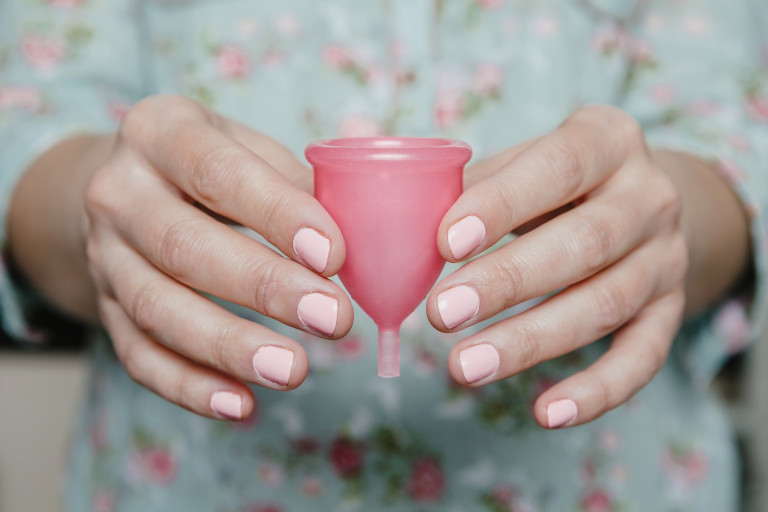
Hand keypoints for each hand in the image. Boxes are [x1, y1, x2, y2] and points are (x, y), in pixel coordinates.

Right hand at [84, 95, 352, 419]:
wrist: (126, 190)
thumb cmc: (210, 166)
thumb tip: (368, 223)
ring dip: (230, 346)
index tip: (334, 255)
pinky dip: (190, 386)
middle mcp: (118, 193)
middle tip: (333, 319)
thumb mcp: (248, 148)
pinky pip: (140, 356)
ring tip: (294, 371)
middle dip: (263, 287)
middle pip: (183, 246)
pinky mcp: (106, 309)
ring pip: (158, 310)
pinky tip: (242, 404)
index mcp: (160, 132)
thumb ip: (302, 181)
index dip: (276, 213)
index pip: (216, 170)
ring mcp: (105, 257)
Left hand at [427, 105, 688, 428]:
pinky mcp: (670, 312)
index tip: (446, 244)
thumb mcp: (521, 162)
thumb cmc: (553, 182)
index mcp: (607, 140)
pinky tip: (544, 413)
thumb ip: (467, 184)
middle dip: (507, 282)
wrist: (639, 202)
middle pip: (585, 243)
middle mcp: (649, 197)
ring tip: (463, 367)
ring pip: (604, 305)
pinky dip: (596, 391)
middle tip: (441, 314)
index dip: (503, 204)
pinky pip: (642, 359)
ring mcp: (666, 258)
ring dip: (531, 342)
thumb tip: (394, 219)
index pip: (559, 166)